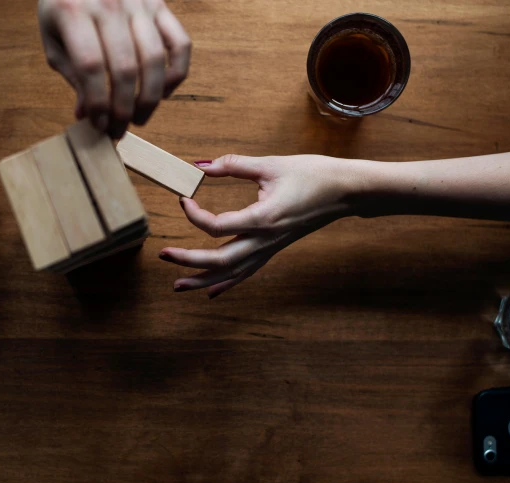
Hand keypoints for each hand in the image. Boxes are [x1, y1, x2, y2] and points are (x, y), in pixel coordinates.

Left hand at [38, 0, 190, 137]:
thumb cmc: (65, 5)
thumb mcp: (54, 37)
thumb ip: (72, 75)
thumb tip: (88, 115)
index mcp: (73, 10)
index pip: (90, 67)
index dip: (97, 102)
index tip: (99, 124)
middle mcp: (110, 3)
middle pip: (124, 68)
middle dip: (123, 109)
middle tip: (119, 130)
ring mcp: (139, 3)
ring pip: (154, 60)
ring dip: (149, 99)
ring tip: (139, 118)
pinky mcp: (160, 5)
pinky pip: (180, 44)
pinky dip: (176, 74)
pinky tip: (163, 92)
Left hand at [159, 155, 364, 297]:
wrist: (346, 192)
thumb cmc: (313, 174)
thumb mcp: (271, 164)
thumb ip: (233, 164)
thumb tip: (200, 165)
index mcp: (263, 218)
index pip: (217, 227)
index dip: (194, 214)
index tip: (183, 198)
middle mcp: (265, 240)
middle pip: (220, 260)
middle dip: (189, 261)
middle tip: (163, 254)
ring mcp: (270, 248)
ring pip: (232, 273)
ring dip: (203, 280)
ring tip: (177, 286)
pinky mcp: (274, 249)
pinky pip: (247, 272)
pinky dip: (227, 283)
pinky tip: (211, 292)